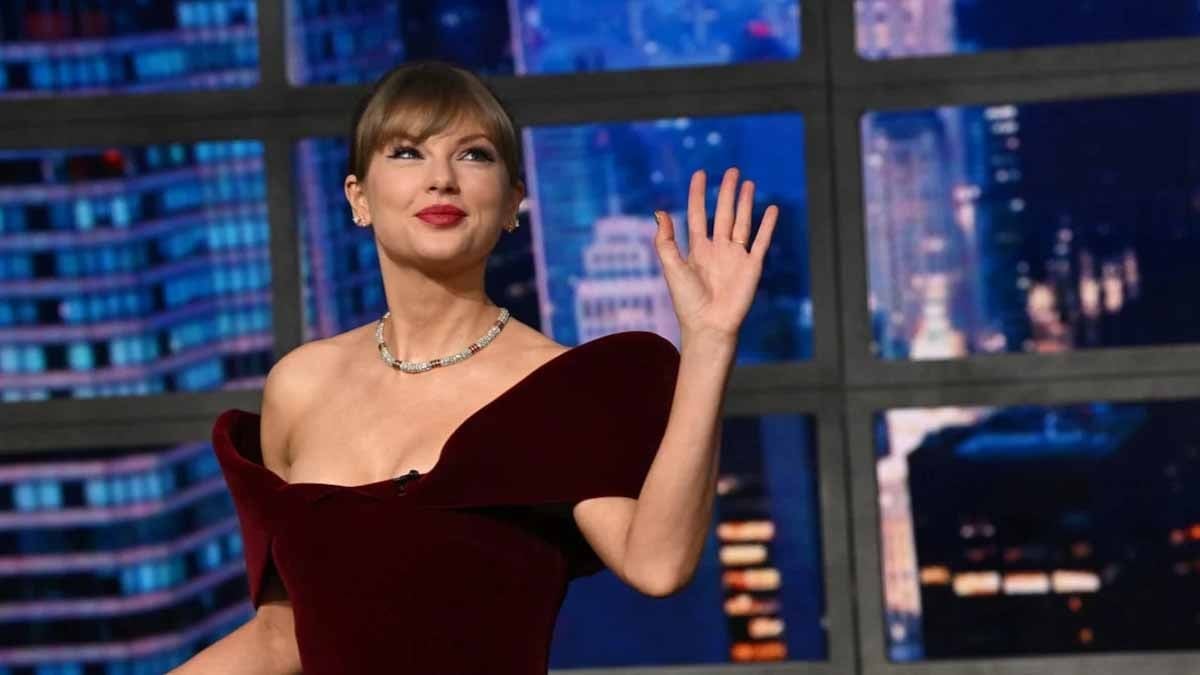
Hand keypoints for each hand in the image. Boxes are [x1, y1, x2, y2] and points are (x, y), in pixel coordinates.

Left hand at [654, 167, 777, 342]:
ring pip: (742, 222)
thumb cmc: (688, 302)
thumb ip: (665, 241)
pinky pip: (761, 241)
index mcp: (697, 249)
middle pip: (722, 213)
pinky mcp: (752, 266)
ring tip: (748, 183)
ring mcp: (735, 257)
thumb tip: (659, 212)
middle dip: (727, 192)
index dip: (698, 194)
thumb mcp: (672, 268)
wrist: (709, 326)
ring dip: (745, 203)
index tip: (701, 174)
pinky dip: (767, 225)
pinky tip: (771, 209)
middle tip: (732, 171)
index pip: (697, 214)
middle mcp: (717, 250)